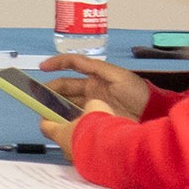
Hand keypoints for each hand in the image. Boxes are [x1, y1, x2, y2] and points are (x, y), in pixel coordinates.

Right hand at [36, 55, 155, 118]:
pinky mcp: (94, 122)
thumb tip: (73, 62)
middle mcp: (90, 92)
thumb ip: (96, 68)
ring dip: (55, 108)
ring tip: (44, 113)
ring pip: (67, 106)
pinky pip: (76, 121)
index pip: (72, 66)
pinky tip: (58, 125)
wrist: (152, 115)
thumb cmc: (137, 93)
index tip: (42, 67)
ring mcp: (91, 107)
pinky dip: (66, 122)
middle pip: (65, 89)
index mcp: (95, 77)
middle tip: (36, 98)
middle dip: (49, 92)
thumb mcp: (118, 75)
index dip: (56, 64)